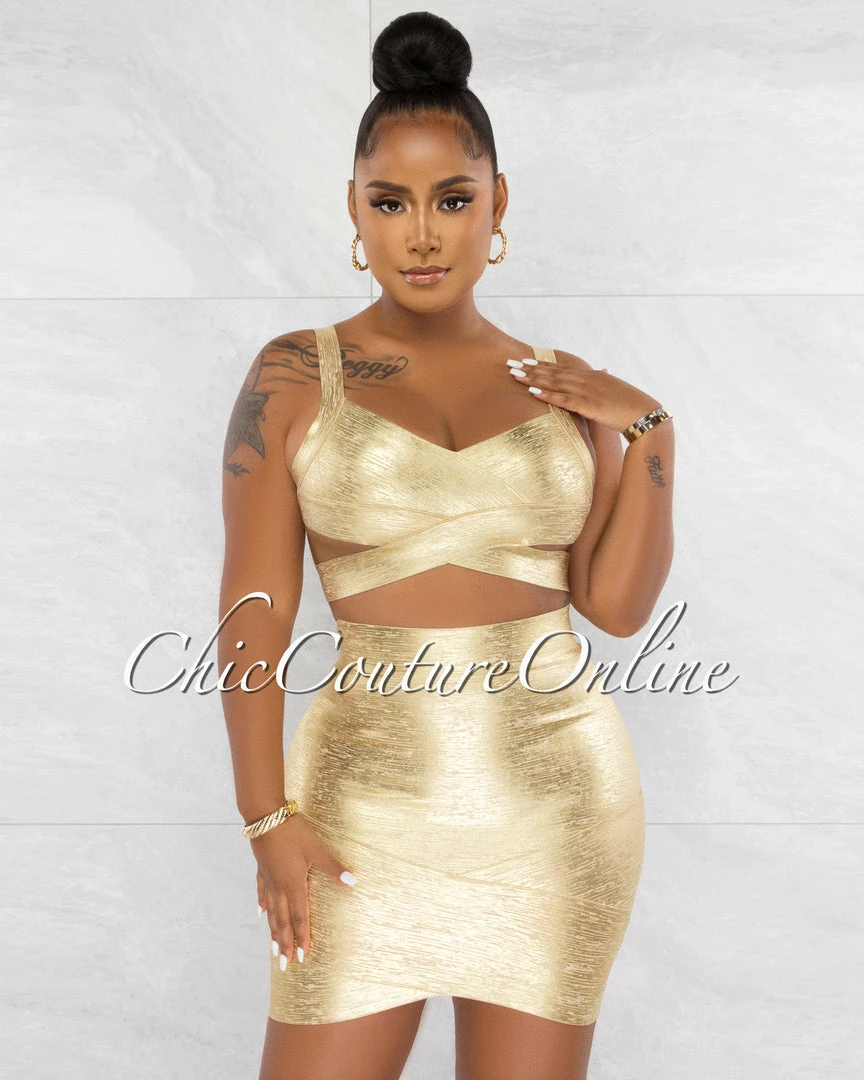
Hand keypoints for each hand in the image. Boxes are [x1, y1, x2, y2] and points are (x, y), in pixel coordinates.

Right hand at [251, 812, 355, 967]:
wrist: (266, 817)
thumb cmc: (293, 832)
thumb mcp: (316, 849)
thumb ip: (333, 868)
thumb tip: (353, 882)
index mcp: (294, 885)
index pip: (299, 918)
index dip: (301, 938)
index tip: (301, 958)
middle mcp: (279, 888)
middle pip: (283, 922)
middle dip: (284, 944)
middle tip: (284, 965)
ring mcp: (268, 880)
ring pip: (271, 912)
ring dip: (273, 932)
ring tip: (272, 949)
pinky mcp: (262, 870)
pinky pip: (262, 894)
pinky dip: (263, 906)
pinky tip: (260, 914)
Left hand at [507, 355, 660, 433]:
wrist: (645, 414)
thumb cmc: (630, 406)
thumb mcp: (614, 390)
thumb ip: (604, 380)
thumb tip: (602, 370)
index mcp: (592, 375)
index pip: (562, 368)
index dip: (542, 364)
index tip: (525, 360)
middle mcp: (587, 379)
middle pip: (553, 372)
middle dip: (530, 368)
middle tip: (510, 363)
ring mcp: (587, 391)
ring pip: (554, 382)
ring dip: (533, 378)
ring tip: (515, 374)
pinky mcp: (589, 405)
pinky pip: (564, 399)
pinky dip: (547, 395)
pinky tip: (532, 392)